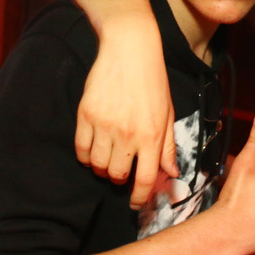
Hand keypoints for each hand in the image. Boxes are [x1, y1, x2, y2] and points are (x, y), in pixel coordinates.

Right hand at [75, 16, 176, 208]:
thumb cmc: (153, 81)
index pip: (145, 179)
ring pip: (98, 166)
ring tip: (110, 160)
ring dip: (104, 169)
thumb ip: (167, 146)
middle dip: (121, 180)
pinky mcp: (85, 115)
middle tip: (123, 172)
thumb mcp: (167, 113)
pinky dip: (87, 156)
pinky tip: (95, 151)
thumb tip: (172, 173)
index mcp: (152, 135)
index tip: (136, 203)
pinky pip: (81, 150)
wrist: (130, 50)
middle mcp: (127, 134)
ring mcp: (104, 125)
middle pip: (118, 175)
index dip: (140, 197)